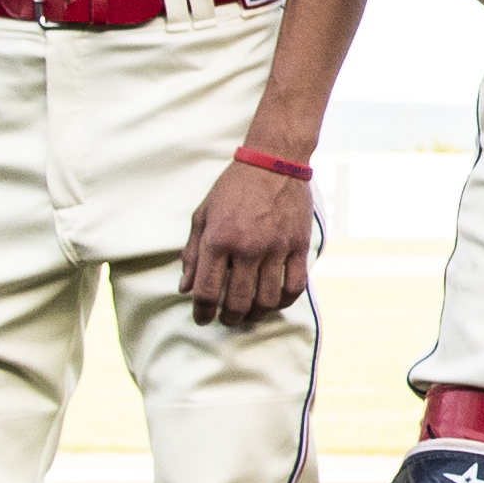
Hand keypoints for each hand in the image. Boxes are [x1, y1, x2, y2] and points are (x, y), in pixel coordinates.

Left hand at [179, 160, 319, 327]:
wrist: (274, 163)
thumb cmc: (233, 188)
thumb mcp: (203, 215)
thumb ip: (192, 253)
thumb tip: (185, 288)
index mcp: (218, 239)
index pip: (207, 291)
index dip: (202, 312)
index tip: (202, 319)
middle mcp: (247, 247)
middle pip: (238, 301)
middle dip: (229, 318)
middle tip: (226, 319)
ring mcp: (276, 248)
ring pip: (267, 299)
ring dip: (256, 314)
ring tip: (249, 314)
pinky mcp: (298, 246)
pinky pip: (294, 286)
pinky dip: (283, 301)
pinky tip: (274, 302)